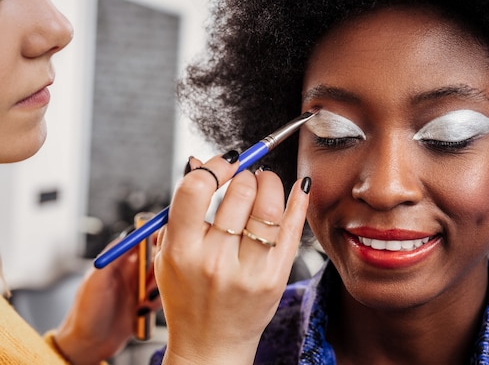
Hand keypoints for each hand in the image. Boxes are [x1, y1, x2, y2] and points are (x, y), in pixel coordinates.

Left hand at [53, 236, 160, 364]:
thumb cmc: (85, 313)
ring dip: (157, 288)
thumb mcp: (96, 279)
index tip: (167, 240)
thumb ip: (113, 255)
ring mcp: (140, 287)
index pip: (142, 239)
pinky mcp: (147, 303)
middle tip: (152, 281)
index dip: (156, 236)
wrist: (89, 346)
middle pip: (158, 257)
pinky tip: (143, 311)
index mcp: (118, 260)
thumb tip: (132, 234)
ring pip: (162, 277)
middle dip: (160, 267)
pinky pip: (162, 296)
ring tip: (144, 301)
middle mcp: (131, 271)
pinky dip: (157, 302)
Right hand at [155, 153, 309, 363]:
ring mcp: (248, 270)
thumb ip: (181, 209)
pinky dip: (299, 201)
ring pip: (268, 206)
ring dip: (269, 182)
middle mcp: (215, 260)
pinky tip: (300, 187)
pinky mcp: (275, 278)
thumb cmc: (188, 296)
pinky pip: (292, 230)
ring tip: (265, 181)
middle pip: (240, 192)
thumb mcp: (168, 255)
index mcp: (182, 250)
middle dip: (245, 173)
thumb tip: (196, 162)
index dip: (213, 166)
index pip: (196, 189)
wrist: (210, 345)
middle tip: (246, 174)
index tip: (222, 163)